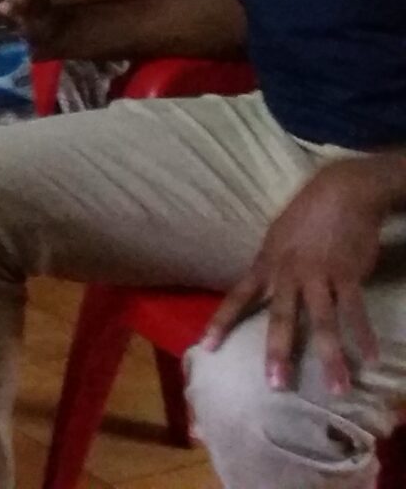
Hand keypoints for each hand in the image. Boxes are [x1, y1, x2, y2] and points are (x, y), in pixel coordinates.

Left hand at [204, 157, 398, 393]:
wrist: (341, 191)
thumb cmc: (306, 215)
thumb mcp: (276, 239)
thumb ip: (269, 268)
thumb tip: (259, 290)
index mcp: (266, 265)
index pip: (238, 296)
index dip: (221, 322)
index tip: (206, 348)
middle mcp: (289, 273)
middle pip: (281, 317)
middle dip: (278, 352)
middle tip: (276, 385)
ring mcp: (320, 275)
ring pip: (323, 321)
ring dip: (331, 356)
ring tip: (338, 388)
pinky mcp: (348, 274)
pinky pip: (356, 310)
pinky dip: (365, 336)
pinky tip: (373, 359)